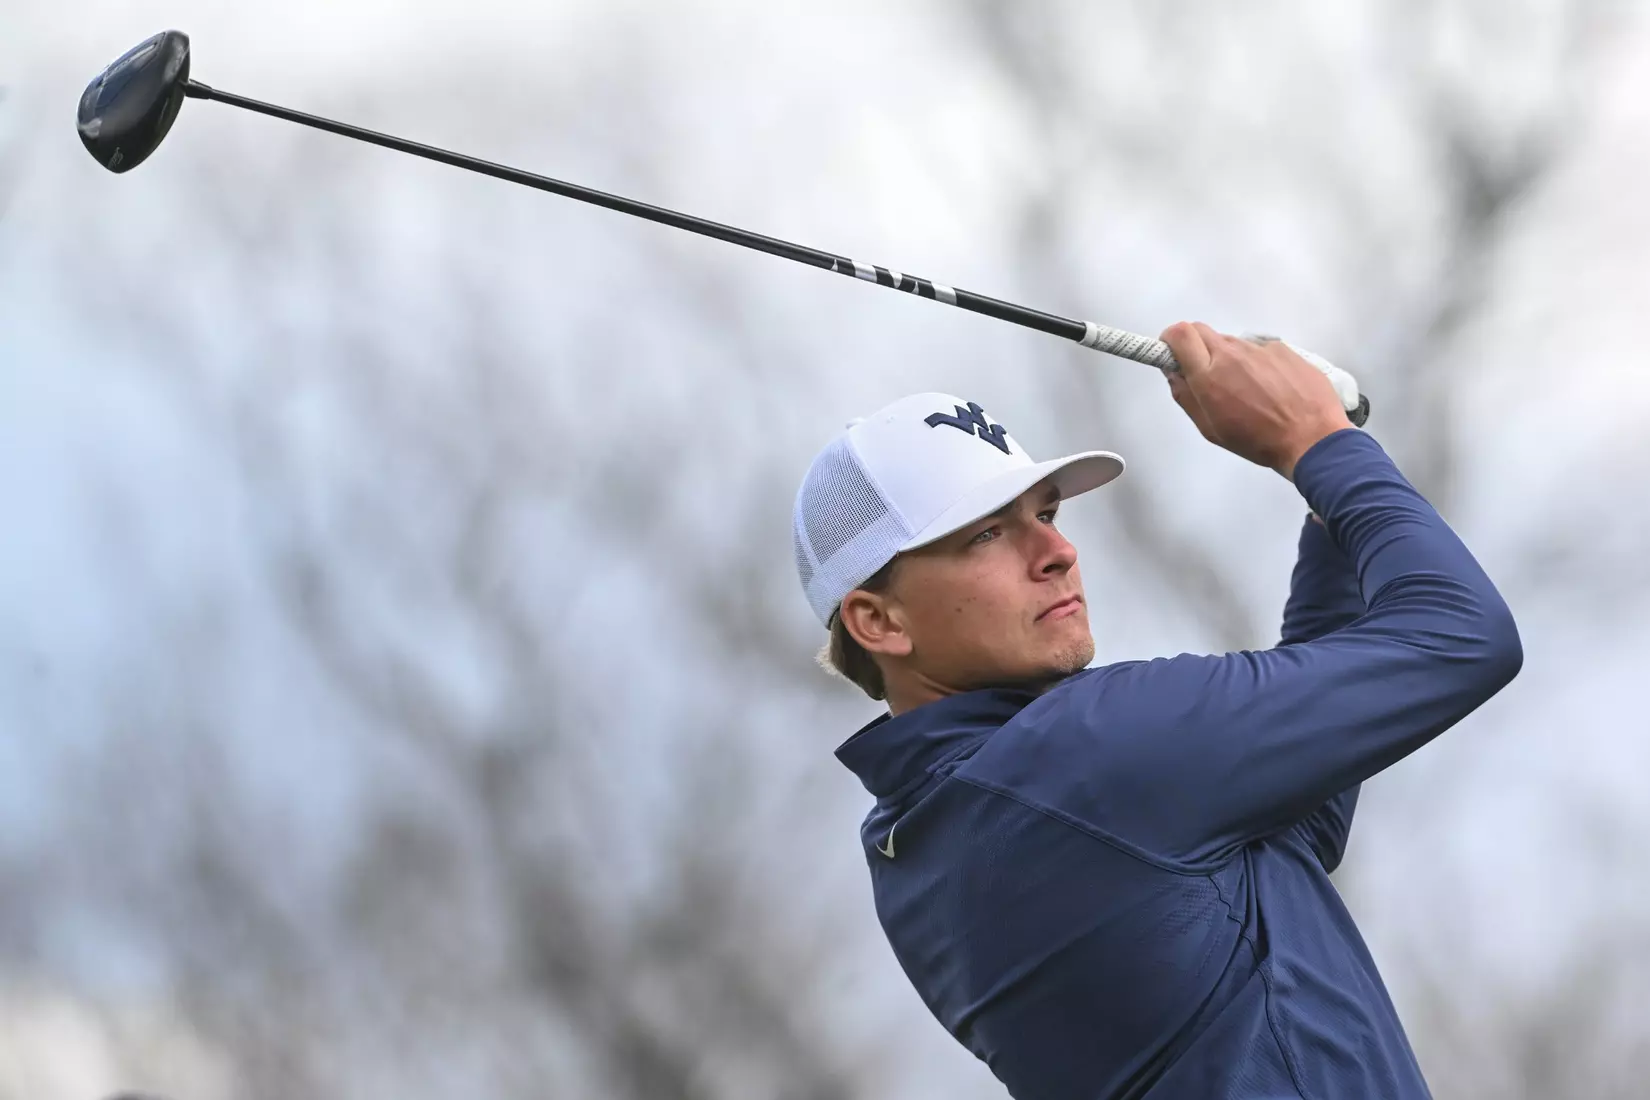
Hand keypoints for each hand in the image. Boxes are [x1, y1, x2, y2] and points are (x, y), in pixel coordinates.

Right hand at [1159, 322, 1350, 479]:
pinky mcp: (1283, 349)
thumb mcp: (1211, 429)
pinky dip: (1257, 363)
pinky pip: (1259, 349)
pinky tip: (1271, 387)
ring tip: (1247, 389)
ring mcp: (1260, 348)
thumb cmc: (1258, 441)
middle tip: (1205, 373)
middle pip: (1202, 331)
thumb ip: (1186, 396)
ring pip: (1232, 343)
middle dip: (1195, 346)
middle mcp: (1232, 353)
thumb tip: (1174, 372)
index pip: (1180, 334)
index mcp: (1209, 375)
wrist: (1312, 438)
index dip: (1170, 340)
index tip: (1172, 353)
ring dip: (1228, 358)